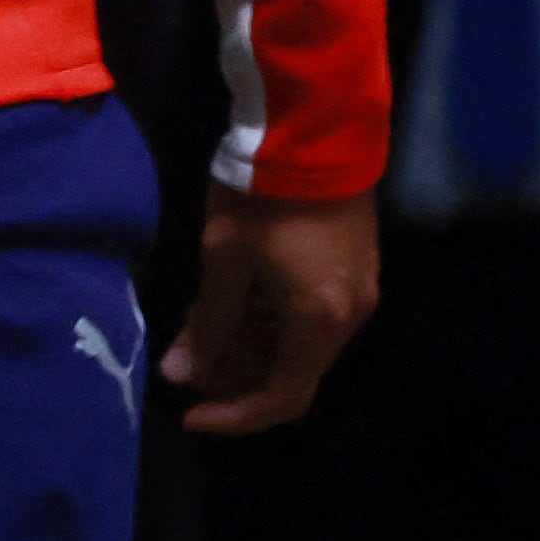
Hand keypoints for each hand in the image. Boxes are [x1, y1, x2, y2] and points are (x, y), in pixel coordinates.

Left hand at [162, 185, 376, 435]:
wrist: (316, 125)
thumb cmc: (263, 193)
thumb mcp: (225, 258)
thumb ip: (209, 323)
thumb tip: (182, 374)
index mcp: (319, 322)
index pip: (280, 399)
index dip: (233, 415)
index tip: (189, 411)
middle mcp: (348, 316)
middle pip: (291, 371)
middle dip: (236, 375)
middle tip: (188, 360)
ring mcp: (357, 289)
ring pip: (301, 342)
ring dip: (252, 346)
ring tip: (202, 327)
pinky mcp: (354, 263)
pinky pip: (313, 313)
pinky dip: (273, 320)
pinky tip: (235, 301)